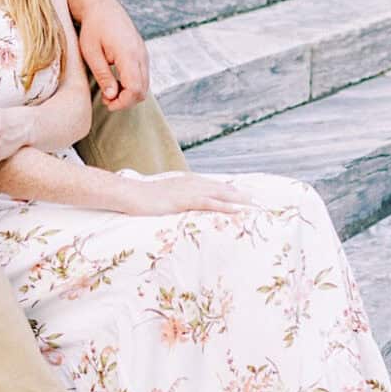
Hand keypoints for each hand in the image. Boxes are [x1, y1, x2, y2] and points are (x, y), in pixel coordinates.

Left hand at [77, 0, 150, 108]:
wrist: (102, 6)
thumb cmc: (93, 28)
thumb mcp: (91, 53)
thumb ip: (103, 75)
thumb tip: (112, 96)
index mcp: (129, 54)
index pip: (135, 88)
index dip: (123, 102)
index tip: (107, 103)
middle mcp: (141, 54)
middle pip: (143, 90)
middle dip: (126, 100)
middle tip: (106, 100)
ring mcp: (143, 54)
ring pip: (144, 84)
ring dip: (129, 93)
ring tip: (109, 92)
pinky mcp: (142, 53)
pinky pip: (142, 76)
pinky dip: (132, 84)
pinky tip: (116, 83)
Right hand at [124, 171, 261, 217]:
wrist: (130, 194)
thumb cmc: (145, 198)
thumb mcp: (166, 197)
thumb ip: (179, 198)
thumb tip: (187, 206)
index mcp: (190, 182)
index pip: (217, 186)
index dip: (233, 191)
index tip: (248, 195)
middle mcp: (193, 183)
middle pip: (223, 188)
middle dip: (242, 194)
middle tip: (260, 201)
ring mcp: (189, 191)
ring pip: (221, 194)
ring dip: (239, 199)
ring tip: (256, 205)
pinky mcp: (184, 200)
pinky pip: (209, 203)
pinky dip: (225, 205)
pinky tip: (238, 209)